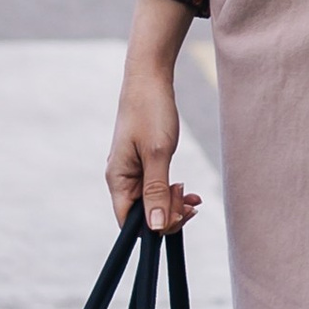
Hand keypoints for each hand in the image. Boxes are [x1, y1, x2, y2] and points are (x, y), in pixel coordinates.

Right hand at [108, 0, 202, 232]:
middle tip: (190, 202)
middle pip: (143, 215)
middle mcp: (122, 179)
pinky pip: (158, 188)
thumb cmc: (150, 112)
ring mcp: (133, 172)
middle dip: (169, 214)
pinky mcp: (145, 163)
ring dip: (174, 204)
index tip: (179, 215)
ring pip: (153, 202)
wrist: (150, 80)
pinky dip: (173, 192)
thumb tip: (156, 228)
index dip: (154, 227)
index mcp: (118, 180)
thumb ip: (157, 192)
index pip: (129, 222)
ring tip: (191, 194)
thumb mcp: (158, 154)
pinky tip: (187, 190)